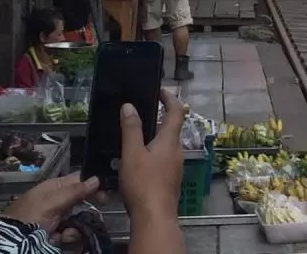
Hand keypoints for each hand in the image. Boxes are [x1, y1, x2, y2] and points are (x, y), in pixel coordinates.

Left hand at [3, 173, 99, 233]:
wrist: (12, 241)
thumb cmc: (31, 216)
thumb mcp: (53, 201)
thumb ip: (75, 191)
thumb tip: (97, 178)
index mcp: (54, 187)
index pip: (79, 180)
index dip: (93, 186)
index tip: (104, 195)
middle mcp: (57, 201)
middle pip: (81, 201)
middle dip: (87, 209)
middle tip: (96, 215)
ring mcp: (56, 218)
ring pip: (78, 218)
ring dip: (77, 226)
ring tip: (67, 234)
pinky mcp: (55, 234)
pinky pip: (71, 232)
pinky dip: (69, 236)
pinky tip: (61, 239)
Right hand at [119, 89, 183, 222]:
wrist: (154, 216)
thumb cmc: (143, 183)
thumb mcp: (132, 153)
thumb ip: (131, 129)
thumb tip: (129, 106)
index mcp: (170, 140)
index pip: (177, 111)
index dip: (170, 98)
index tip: (159, 90)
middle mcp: (177, 150)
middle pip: (172, 127)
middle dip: (159, 116)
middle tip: (140, 111)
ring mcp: (175, 165)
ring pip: (166, 143)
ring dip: (154, 135)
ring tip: (134, 133)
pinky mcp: (170, 178)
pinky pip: (163, 157)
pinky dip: (153, 150)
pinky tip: (137, 158)